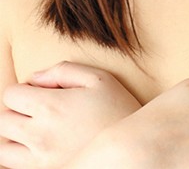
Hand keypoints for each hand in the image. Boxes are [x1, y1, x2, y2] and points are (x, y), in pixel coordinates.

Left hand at [0, 61, 141, 168]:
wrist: (134, 148)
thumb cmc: (119, 110)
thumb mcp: (100, 79)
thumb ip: (64, 70)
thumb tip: (35, 79)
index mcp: (51, 106)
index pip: (10, 95)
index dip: (23, 91)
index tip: (38, 94)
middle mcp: (39, 134)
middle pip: (3, 121)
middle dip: (14, 113)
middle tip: (34, 113)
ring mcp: (39, 159)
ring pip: (2, 148)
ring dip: (12, 138)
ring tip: (33, 133)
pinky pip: (15, 167)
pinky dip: (20, 157)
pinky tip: (40, 148)